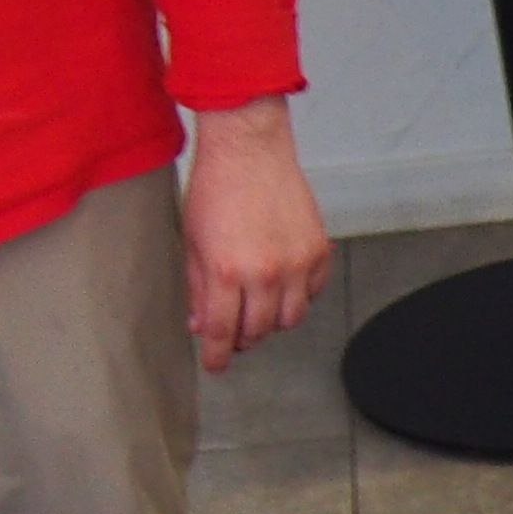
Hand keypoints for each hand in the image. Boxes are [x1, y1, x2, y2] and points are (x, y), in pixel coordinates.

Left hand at [182, 99, 329, 374]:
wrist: (249, 148)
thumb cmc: (217, 186)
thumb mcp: (194, 241)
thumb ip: (199, 287)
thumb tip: (203, 323)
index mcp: (227, 271)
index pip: (223, 331)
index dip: (217, 355)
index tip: (216, 365)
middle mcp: (265, 272)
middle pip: (259, 330)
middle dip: (243, 336)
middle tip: (234, 329)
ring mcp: (296, 263)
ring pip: (291, 318)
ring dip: (272, 320)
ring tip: (259, 306)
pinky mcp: (317, 251)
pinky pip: (312, 292)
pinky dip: (298, 295)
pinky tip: (282, 282)